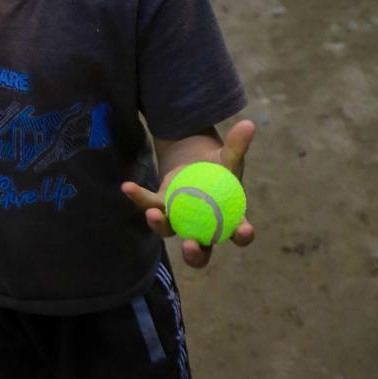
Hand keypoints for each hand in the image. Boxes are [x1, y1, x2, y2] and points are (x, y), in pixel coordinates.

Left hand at [121, 119, 255, 268]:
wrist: (195, 158)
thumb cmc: (219, 165)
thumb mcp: (228, 157)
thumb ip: (237, 146)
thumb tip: (248, 124)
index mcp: (229, 220)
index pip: (240, 233)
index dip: (243, 235)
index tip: (243, 231)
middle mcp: (203, 229)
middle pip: (201, 252)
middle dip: (195, 254)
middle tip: (190, 244)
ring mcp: (179, 221)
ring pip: (168, 231)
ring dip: (160, 225)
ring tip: (154, 214)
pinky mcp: (160, 208)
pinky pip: (149, 204)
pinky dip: (139, 197)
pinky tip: (129, 187)